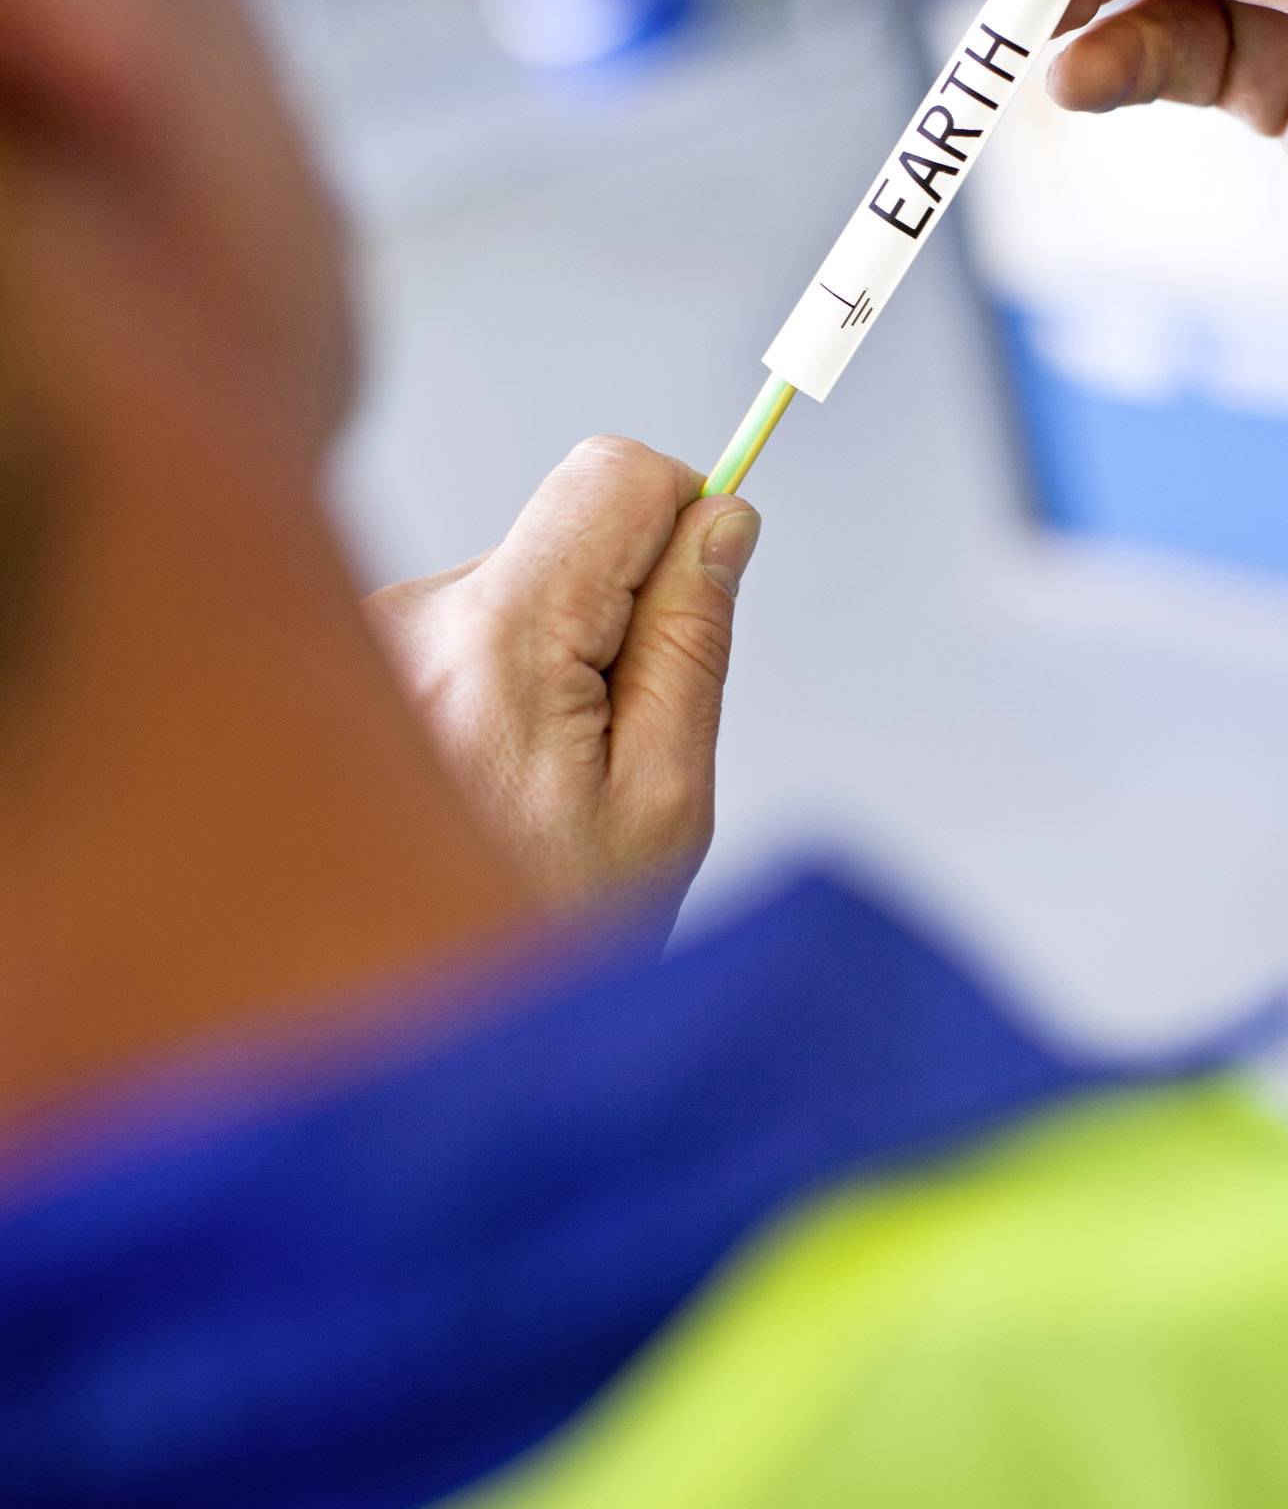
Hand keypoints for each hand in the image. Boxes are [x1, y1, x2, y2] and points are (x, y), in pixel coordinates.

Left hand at [367, 437, 759, 932]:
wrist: (385, 1032)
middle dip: (617, 616)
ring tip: (533, 788)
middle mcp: (411, 619)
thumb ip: (693, 645)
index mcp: (500, 643)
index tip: (702, 589)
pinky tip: (481, 784)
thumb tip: (723, 520)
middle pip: (569, 534)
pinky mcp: (343, 665)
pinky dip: (496, 689)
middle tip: (609, 748)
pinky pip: (462, 631)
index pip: (616, 475)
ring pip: (517, 587)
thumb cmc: (531, 943)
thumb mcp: (660, 806)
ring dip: (553, 664)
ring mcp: (364, 639)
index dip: (685, 513)